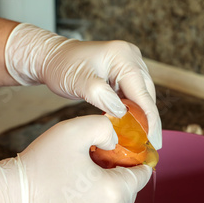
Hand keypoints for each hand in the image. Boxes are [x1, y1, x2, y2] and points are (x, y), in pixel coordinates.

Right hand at [0, 115, 151, 202]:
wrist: (10, 197)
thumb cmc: (41, 165)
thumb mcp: (75, 130)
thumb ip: (105, 126)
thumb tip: (115, 140)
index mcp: (115, 193)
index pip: (143, 173)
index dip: (138, 154)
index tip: (125, 142)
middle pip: (131, 186)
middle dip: (122, 167)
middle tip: (102, 151)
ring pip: (117, 196)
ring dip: (109, 179)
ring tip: (88, 163)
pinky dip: (98, 192)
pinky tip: (78, 178)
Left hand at [4, 23, 161, 148]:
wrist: (50, 57)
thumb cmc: (61, 66)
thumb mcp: (78, 82)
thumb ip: (101, 96)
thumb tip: (123, 113)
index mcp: (123, 57)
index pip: (142, 93)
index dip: (150, 119)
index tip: (153, 141)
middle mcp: (131, 58)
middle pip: (147, 94)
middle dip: (149, 120)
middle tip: (151, 146)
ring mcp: (128, 64)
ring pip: (142, 96)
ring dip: (142, 117)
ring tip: (145, 140)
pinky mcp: (122, 73)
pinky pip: (133, 95)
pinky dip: (133, 111)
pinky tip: (133, 127)